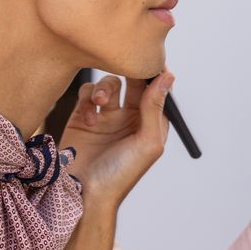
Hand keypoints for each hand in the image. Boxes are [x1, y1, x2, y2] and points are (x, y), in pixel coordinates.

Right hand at [59, 71, 174, 206]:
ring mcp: (106, 117)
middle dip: (129, 72)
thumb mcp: (146, 143)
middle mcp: (130, 117)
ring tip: (100, 103)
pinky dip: (88, 99)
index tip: (151, 57)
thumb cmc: (121, 174)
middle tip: (125, 65)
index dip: (156, 73)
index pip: (157, 90)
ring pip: (109, 84)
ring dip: (105, 88)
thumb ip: (154, 108)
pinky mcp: (83, 117)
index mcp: (150, 123)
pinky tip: (88, 119)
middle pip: (133, 81)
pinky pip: (87, 94)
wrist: (84, 192)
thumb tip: (167, 76)